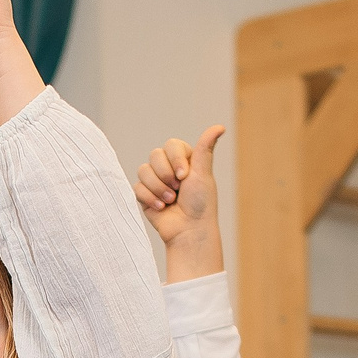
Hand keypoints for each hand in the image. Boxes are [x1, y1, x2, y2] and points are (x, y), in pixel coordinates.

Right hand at [133, 126, 227, 262]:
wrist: (189, 230)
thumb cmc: (200, 203)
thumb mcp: (203, 173)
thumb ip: (205, 147)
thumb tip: (220, 126)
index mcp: (184, 159)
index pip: (171, 145)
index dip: (175, 159)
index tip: (185, 176)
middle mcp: (169, 167)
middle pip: (154, 155)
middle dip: (166, 175)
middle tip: (178, 189)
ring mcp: (155, 181)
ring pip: (143, 171)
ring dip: (158, 188)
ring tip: (171, 200)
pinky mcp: (144, 194)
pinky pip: (137, 187)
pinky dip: (150, 198)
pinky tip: (162, 208)